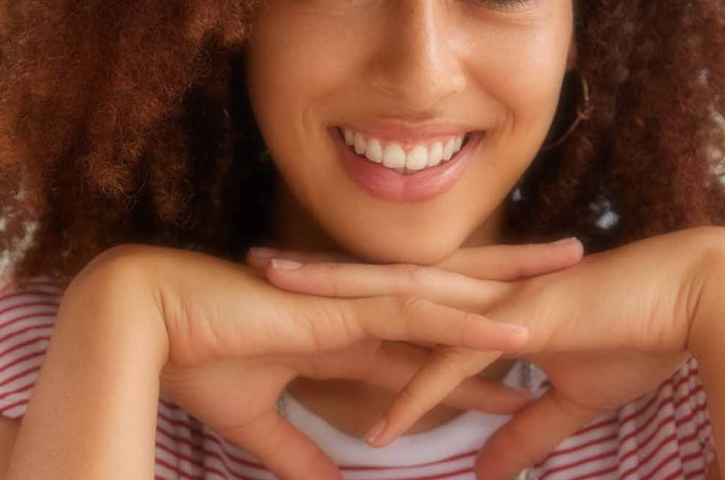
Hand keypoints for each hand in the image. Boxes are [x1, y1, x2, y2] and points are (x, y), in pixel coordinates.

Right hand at [82, 245, 535, 479]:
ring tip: (570, 276)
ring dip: (510, 285)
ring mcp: (354, 302)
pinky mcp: (341, 307)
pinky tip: (513, 323)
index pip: (428, 345)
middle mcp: (360, 310)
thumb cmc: (193, 362)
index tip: (531, 361)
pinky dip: (467, 317)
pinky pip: (416, 311)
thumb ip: (299, 453)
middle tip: (576, 271)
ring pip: (449, 289)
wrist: (147, 326)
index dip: (479, 354)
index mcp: (344, 333)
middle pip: (454, 295)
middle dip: (513, 286)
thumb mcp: (258, 424)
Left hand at [256, 228, 724, 479]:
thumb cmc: (636, 338)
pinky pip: (457, 367)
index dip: (348, 288)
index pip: (399, 290)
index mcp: (484, 300)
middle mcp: (480, 293)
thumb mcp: (570, 400)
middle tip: (254, 266)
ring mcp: (498, 305)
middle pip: (382, 280)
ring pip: (402, 301)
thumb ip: (523, 433)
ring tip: (279, 303)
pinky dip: (417, 398)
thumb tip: (490, 474)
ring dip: (342, 305)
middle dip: (319, 275)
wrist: (697, 305)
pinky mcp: (525, 327)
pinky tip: (378, 428)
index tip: (294, 289)